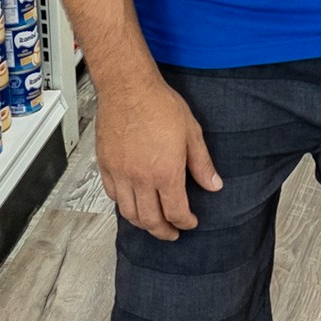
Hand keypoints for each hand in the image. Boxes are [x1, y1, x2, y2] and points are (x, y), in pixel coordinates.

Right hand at [96, 74, 221, 240]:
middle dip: (164, 231)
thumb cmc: (158, 104)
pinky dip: (123, 205)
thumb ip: (202, 164)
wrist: (128, 87)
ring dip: (143, 223)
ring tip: (152, 223)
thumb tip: (214, 184)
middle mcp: (140, 178)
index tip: (190, 222)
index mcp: (165, 172)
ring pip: (129, 213)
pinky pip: (113, 195)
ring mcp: (121, 173)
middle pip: (151, 220)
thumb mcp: (191, 133)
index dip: (185, 222)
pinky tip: (132, 202)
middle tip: (172, 233)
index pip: (176, 212)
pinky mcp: (106, 165)